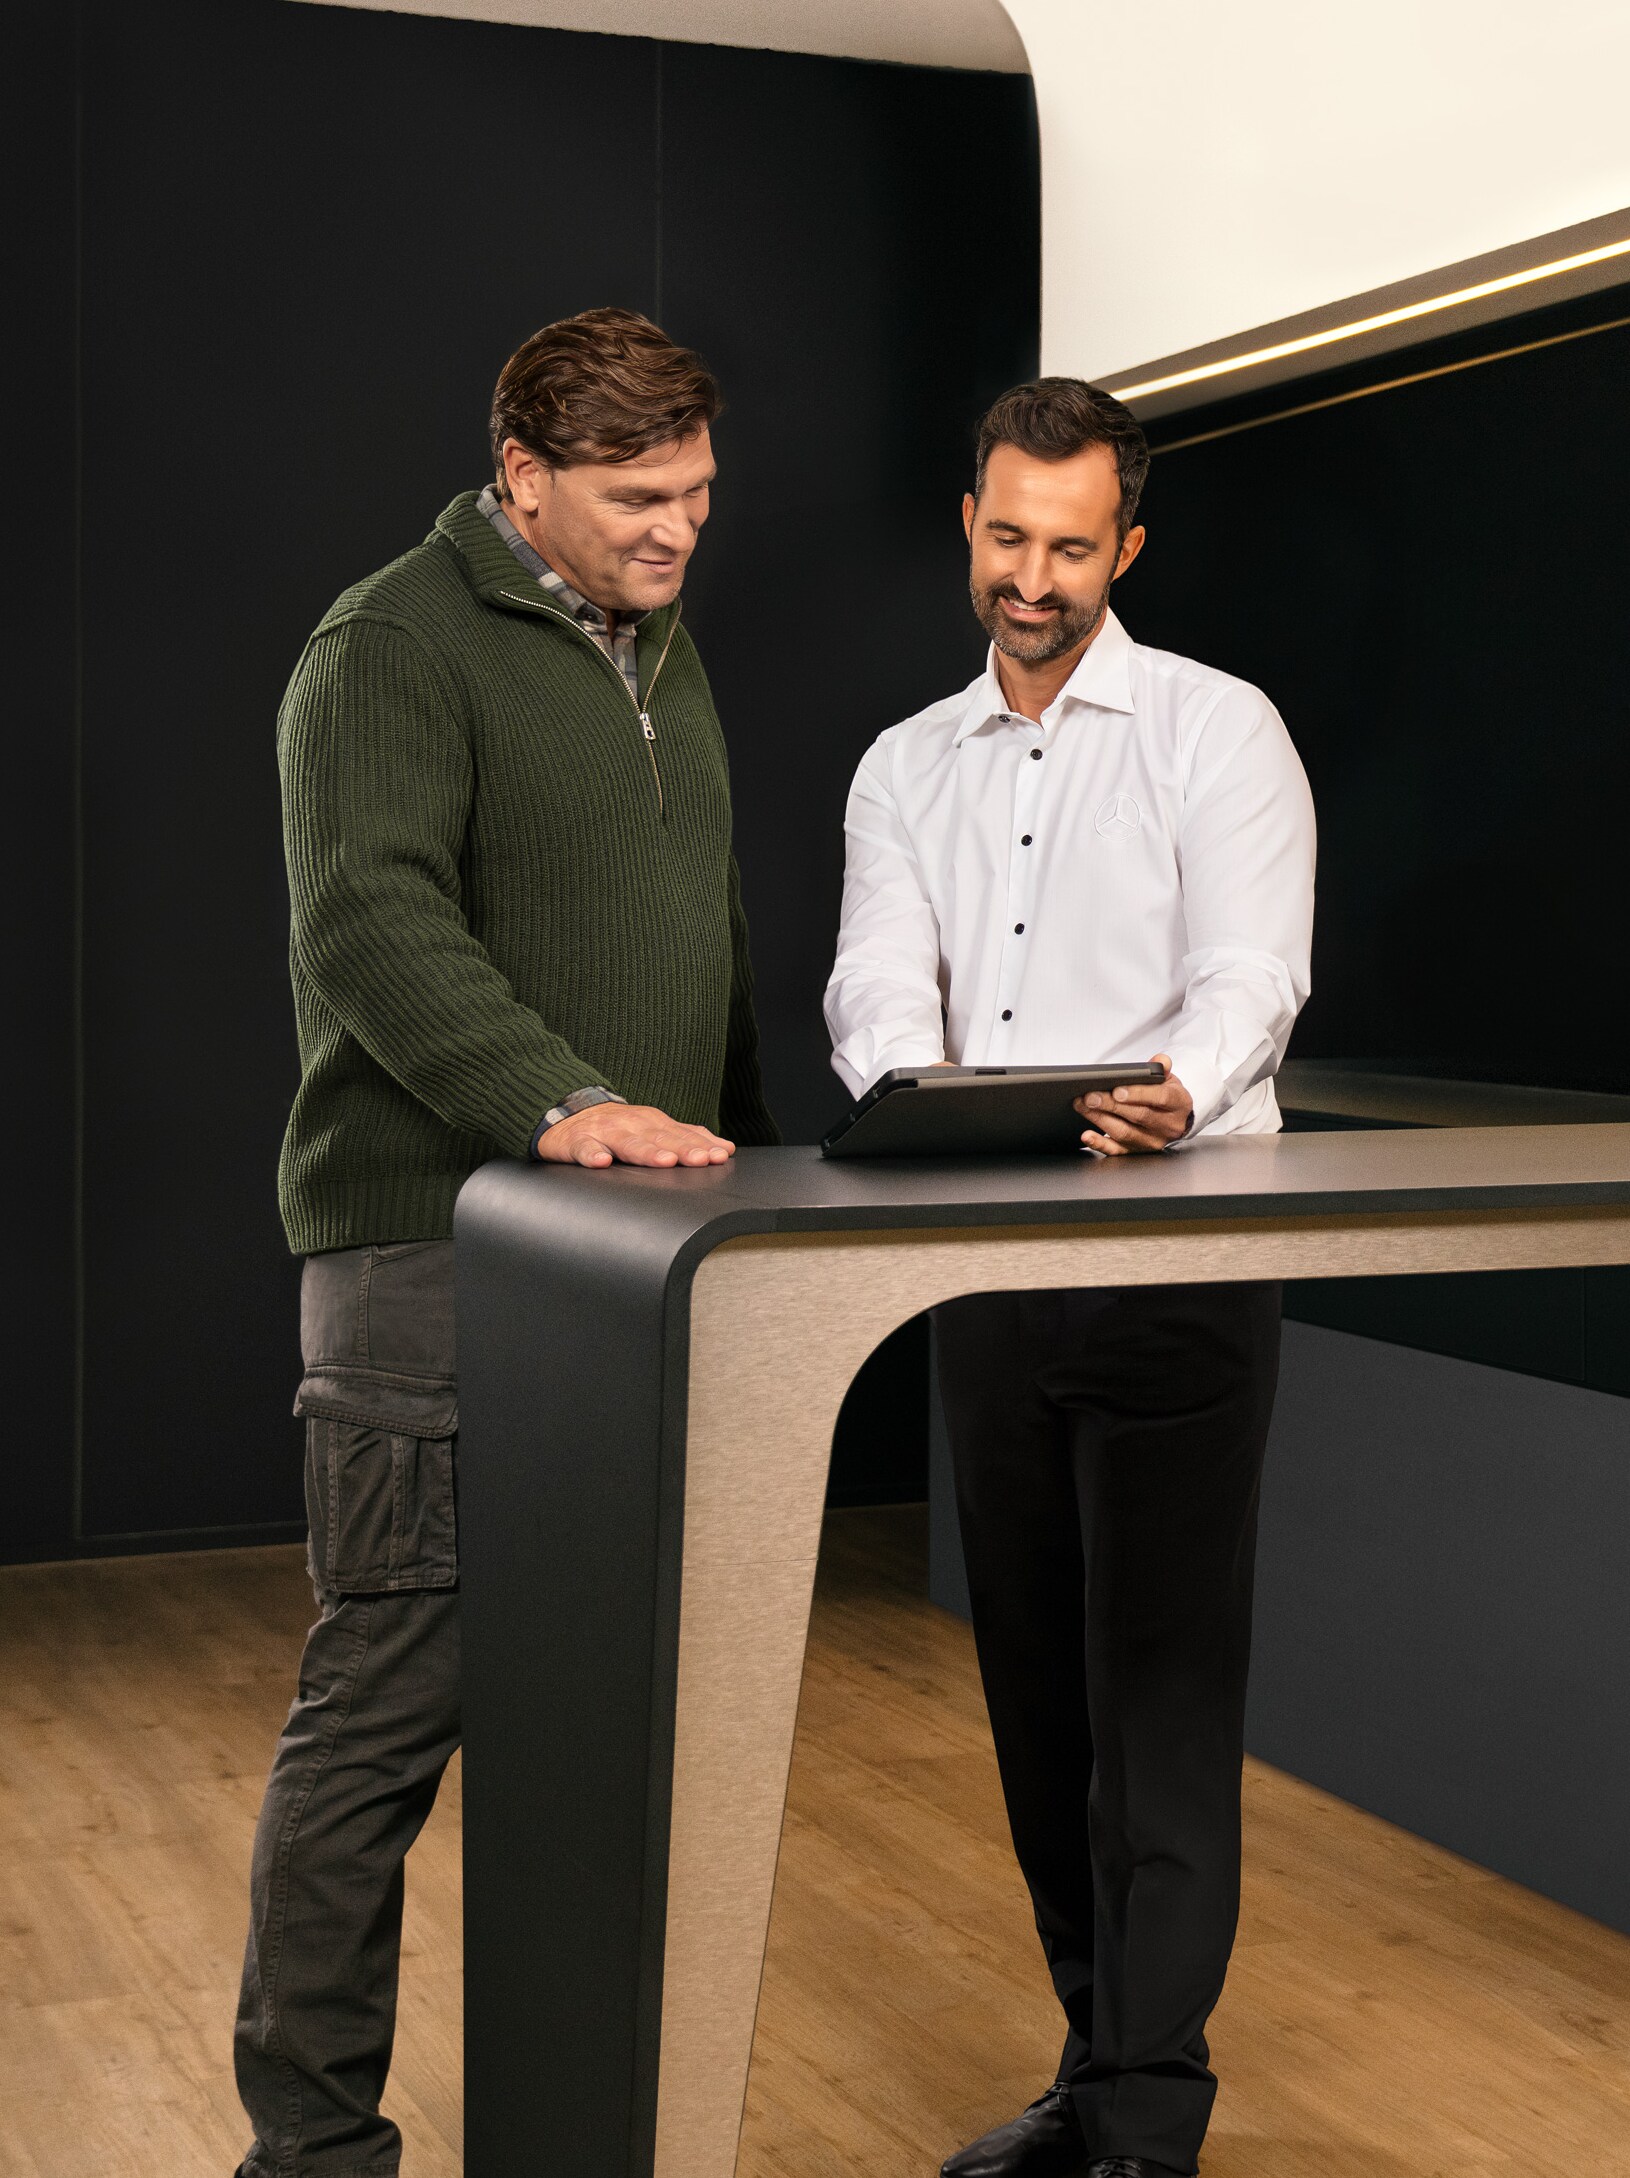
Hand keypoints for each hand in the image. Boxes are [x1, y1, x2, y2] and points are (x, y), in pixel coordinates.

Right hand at [536, 1103, 735, 1168]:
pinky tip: (601, 1163)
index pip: (680, 1134)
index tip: (720, 1155)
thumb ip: (685, 1137)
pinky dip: (592, 1154)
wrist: (566, 1111)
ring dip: (646, 1151)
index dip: (701, 1144)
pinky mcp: (576, 1141)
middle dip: (682, 1149)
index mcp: (651, 1122)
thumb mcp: (652, 1128)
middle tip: (702, 1160)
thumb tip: (724, 1148)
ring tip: (664, 1161)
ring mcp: (603, 1132)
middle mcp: (631, 1124)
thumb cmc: (616, 1126)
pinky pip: (584, 1148)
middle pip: (659, 1138)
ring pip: (627, 1143)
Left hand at [1075, 1054, 1192, 1155]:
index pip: (1160, 1098)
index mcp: (1178, 1104)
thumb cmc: (1167, 1096)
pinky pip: (1116, 1150)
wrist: (1175, 1120)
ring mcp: (1152, 1141)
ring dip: (1100, 1119)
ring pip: (1124, 1132)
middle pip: (1138, 1116)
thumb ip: (1162, 1068)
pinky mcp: (1136, 1151)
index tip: (1117, 1090)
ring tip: (1083, 1106)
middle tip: (1090, 1096)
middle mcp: (1167, 1126)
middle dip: (1111, 1105)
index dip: (1138, 1094)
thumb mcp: (1169, 1079)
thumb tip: (1160, 1060)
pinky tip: (1087, 1136)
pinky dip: (1100, 1144)